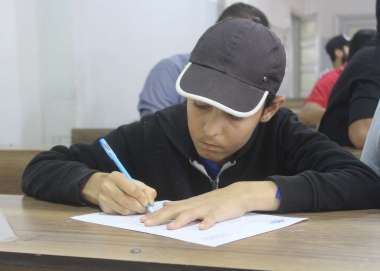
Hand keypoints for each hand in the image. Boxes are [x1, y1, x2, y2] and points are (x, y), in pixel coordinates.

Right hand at [82, 171, 156, 214]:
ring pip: (124, 210)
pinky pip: (119, 213)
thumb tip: (150, 202)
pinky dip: (127, 212)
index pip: (132, 189)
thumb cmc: (122, 183)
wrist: (100, 185)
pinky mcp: (104, 208)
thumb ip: (146, 190)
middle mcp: (108, 186)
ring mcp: (104, 198)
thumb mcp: (134, 182)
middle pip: (128, 201)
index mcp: (116, 177)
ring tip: (137, 208)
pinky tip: (128, 208)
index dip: (142, 197)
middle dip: (139, 207)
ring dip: (134, 211)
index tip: (147, 203)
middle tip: (144, 208)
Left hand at [141, 181, 278, 229]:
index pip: (169, 209)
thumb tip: (165, 204)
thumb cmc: (216, 199)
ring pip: (192, 214)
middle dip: (160, 218)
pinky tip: (202, 228)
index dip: (155, 215)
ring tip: (170, 227)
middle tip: (147, 223)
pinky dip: (207, 223)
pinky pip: (212, 218)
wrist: (237, 194)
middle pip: (175, 211)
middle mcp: (195, 205)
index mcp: (189, 203)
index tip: (142, 220)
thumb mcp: (196, 200)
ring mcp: (207, 208)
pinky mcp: (219, 213)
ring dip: (180, 220)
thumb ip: (181, 204)